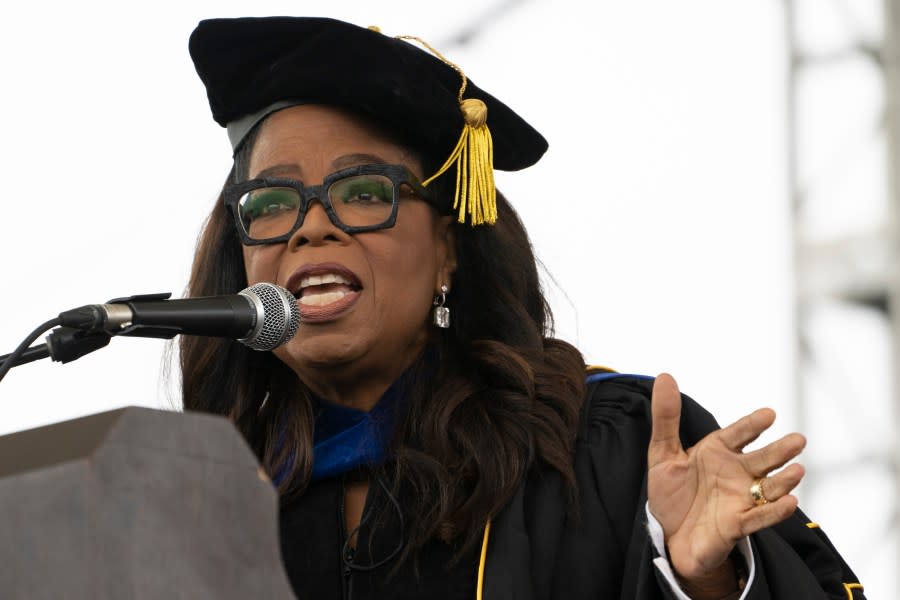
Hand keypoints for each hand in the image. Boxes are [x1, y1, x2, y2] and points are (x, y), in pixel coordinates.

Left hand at [647, 373, 805, 597]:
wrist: (669, 537)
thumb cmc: (671, 495)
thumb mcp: (662, 453)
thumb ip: (666, 417)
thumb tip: (665, 376)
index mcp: (717, 452)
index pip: (738, 434)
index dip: (752, 425)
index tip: (769, 414)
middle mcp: (735, 473)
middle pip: (762, 459)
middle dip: (780, 451)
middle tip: (798, 440)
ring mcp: (740, 499)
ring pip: (768, 487)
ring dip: (784, 480)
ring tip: (798, 470)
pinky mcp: (738, 525)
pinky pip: (759, 517)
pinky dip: (774, 511)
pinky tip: (790, 502)